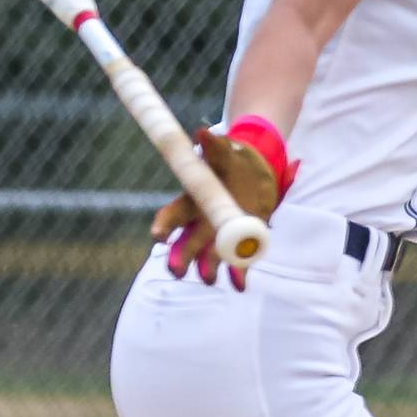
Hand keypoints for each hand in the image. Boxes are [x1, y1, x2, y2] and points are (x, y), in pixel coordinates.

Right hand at [150, 125, 294, 290]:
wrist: (258, 170)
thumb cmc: (234, 160)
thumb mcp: (226, 153)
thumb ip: (214, 146)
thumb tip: (201, 131)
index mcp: (192, 202)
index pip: (170, 217)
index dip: (162, 228)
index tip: (158, 237)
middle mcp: (201, 223)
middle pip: (185, 245)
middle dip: (180, 259)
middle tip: (178, 271)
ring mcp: (219, 236)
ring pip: (207, 258)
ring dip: (207, 270)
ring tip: (209, 278)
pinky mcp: (240, 243)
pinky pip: (236, 264)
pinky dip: (238, 276)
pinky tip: (240, 286)